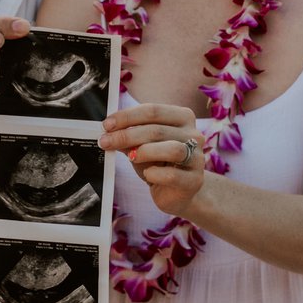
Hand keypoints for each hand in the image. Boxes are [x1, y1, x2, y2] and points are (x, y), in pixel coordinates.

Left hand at [101, 103, 204, 219]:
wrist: (177, 192)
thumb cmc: (159, 164)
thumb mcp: (142, 145)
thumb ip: (130, 136)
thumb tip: (109, 130)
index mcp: (182, 117)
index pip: (153, 110)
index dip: (127, 116)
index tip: (107, 125)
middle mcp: (194, 134)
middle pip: (158, 130)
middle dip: (127, 135)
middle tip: (106, 141)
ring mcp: (197, 158)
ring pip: (172, 149)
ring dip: (144, 151)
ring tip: (130, 157)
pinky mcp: (194, 180)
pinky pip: (172, 174)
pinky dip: (155, 173)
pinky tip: (148, 174)